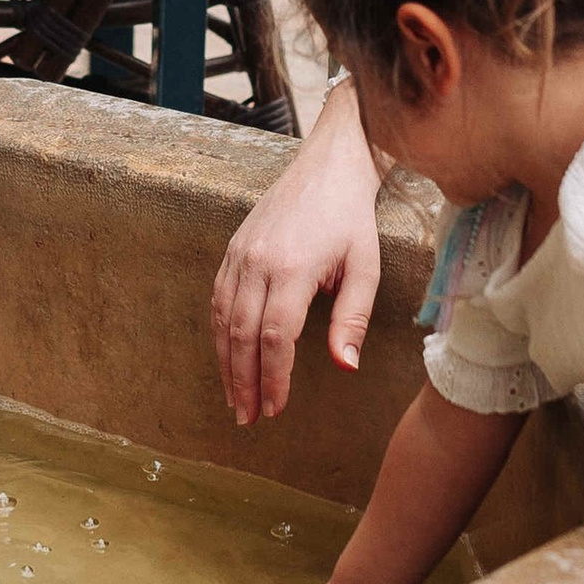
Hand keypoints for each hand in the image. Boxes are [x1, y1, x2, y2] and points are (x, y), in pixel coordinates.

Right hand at [214, 88, 383, 425]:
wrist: (328, 165)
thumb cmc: (351, 217)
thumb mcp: (365, 267)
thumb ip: (353, 318)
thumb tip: (344, 366)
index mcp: (293, 269)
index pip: (276, 337)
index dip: (273, 378)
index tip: (276, 409)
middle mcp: (258, 263)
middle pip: (242, 335)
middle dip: (244, 382)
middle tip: (248, 419)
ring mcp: (239, 254)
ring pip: (223, 320)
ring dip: (226, 364)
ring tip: (235, 399)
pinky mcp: (232, 249)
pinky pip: (217, 299)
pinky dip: (218, 333)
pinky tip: (226, 356)